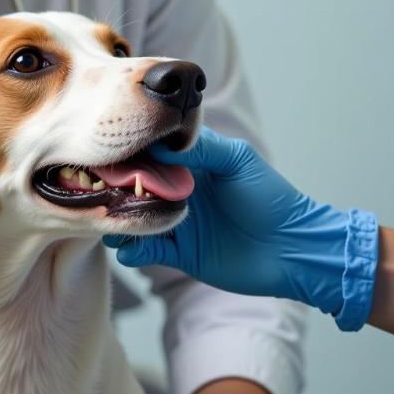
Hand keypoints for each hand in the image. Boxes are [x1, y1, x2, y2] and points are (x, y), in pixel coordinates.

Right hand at [104, 126, 378, 330]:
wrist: (293, 249)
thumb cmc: (271, 198)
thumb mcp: (237, 160)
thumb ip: (199, 146)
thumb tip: (156, 139)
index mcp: (191, 165)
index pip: (149, 154)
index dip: (128, 153)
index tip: (107, 152)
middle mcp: (179, 192)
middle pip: (136, 187)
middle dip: (116, 188)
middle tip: (100, 190)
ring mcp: (176, 223)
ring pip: (135, 219)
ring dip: (120, 220)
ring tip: (112, 220)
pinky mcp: (178, 254)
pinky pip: (146, 251)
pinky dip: (133, 250)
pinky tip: (130, 248)